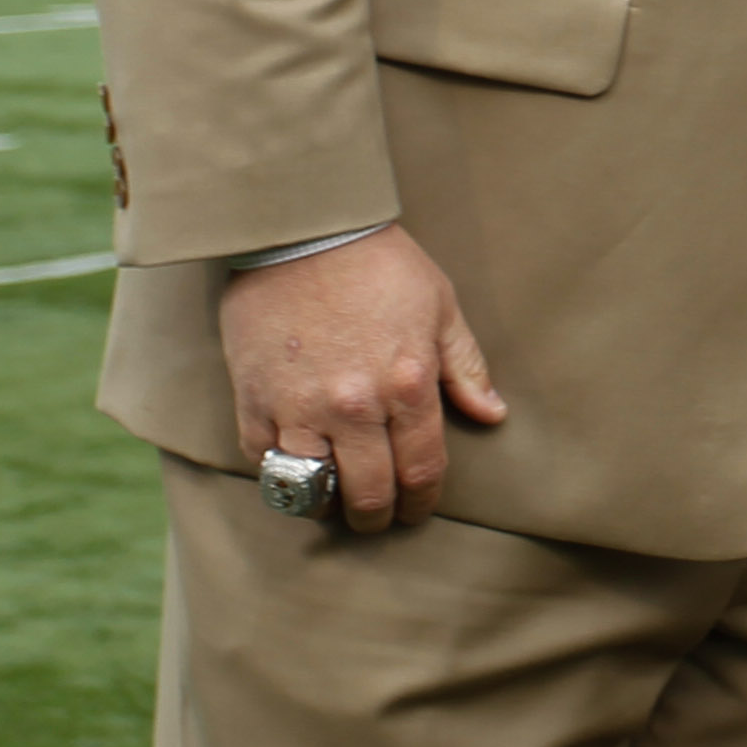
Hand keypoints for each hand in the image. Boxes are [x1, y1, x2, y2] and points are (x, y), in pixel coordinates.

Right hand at [218, 225, 504, 533]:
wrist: (302, 230)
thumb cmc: (380, 264)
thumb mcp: (440, 307)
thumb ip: (466, 368)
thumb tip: (492, 414)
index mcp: (408, 385)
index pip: (422, 471)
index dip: (422, 501)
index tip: (418, 510)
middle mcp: (355, 406)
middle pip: (368, 494)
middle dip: (377, 516)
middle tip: (378, 517)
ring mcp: (299, 407)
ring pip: (312, 489)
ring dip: (325, 504)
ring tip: (334, 500)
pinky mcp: (253, 400)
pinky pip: (263, 461)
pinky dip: (278, 473)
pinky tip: (294, 468)